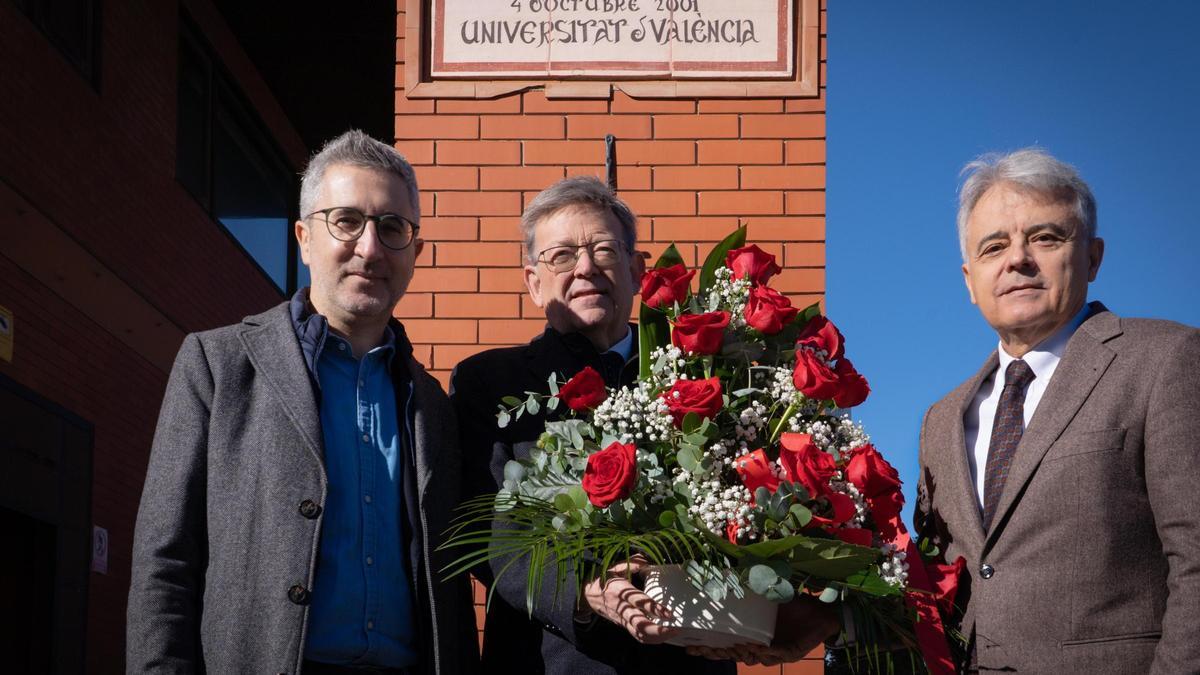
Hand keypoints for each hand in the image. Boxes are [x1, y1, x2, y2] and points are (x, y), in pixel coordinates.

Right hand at [582, 555, 678, 643]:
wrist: (587, 594)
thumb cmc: (603, 579)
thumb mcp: (615, 567)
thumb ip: (632, 563)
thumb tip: (646, 559)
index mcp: (621, 591)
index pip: (639, 602)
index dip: (654, 609)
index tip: (668, 613)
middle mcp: (622, 608)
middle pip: (640, 625)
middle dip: (658, 631)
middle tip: (674, 630)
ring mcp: (622, 619)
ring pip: (639, 634)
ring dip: (656, 638)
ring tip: (672, 634)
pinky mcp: (623, 625)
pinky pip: (637, 635)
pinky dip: (650, 639)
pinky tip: (662, 637)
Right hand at [686, 594, 838, 664]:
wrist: (822, 611)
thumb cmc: (794, 604)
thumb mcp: (768, 593)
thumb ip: (751, 585)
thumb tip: (730, 567)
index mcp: (753, 635)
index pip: (727, 644)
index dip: (709, 647)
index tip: (689, 646)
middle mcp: (761, 646)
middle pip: (734, 655)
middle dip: (716, 653)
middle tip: (698, 649)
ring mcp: (775, 652)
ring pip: (752, 658)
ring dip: (740, 652)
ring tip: (729, 646)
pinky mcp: (791, 652)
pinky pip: (774, 653)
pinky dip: (764, 651)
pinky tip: (754, 646)